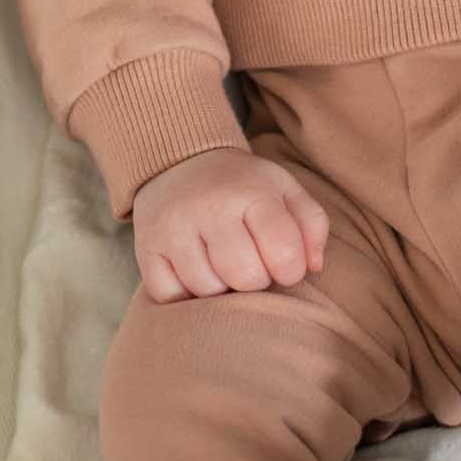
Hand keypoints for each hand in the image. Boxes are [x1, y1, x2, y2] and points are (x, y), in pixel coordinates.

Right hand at [132, 145, 329, 301]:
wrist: (179, 162)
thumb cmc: (242, 186)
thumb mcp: (283, 188)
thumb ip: (311, 224)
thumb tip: (313, 266)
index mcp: (251, 190)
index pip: (284, 251)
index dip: (291, 269)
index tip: (284, 263)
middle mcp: (209, 207)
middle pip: (245, 277)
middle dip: (256, 281)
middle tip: (251, 264)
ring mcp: (174, 228)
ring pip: (208, 291)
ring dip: (221, 289)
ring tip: (222, 265)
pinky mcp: (146, 250)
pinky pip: (172, 298)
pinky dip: (187, 294)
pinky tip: (195, 271)